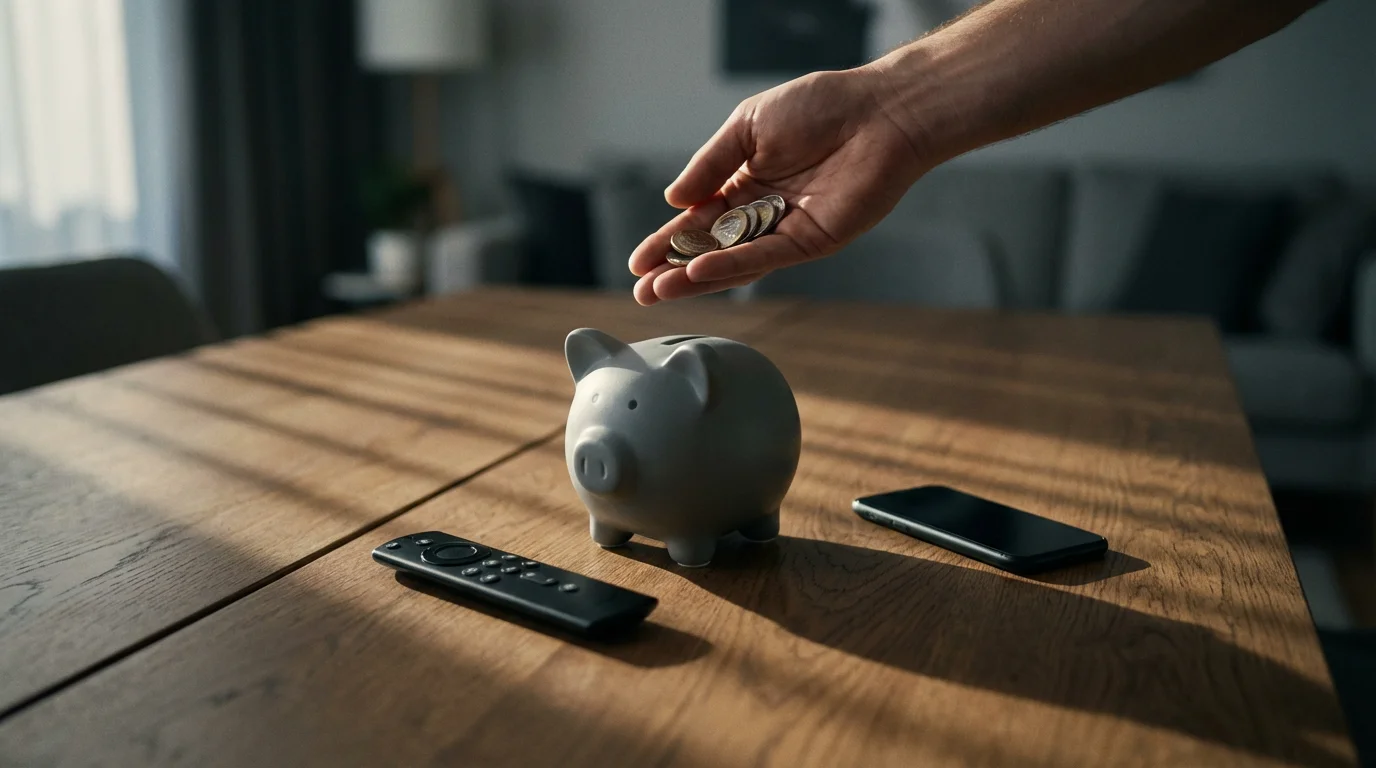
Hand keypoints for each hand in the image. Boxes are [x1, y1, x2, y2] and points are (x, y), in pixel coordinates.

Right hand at [628, 67, 929, 304]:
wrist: (877, 112)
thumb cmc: (819, 107)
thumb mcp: (747, 126)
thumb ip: (710, 164)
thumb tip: (673, 199)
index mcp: (745, 182)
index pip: (698, 219)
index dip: (667, 240)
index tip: (636, 261)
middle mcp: (763, 212)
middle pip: (711, 248)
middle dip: (674, 269)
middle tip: (640, 290)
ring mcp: (786, 230)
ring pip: (734, 261)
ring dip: (695, 277)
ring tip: (657, 291)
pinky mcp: (811, 240)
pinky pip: (765, 256)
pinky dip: (732, 265)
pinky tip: (700, 271)